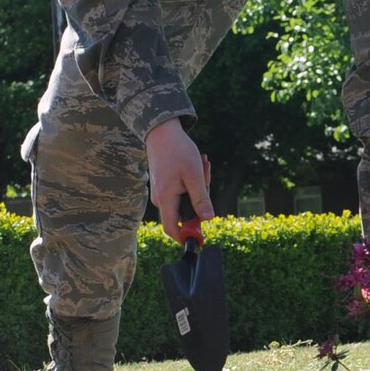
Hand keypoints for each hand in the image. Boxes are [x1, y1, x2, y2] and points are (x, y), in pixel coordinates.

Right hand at [144, 119, 212, 240]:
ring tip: (203, 164)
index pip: (172, 228)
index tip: (201, 238)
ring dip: (201, 185)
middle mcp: (161, 199)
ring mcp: (163, 193)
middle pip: (186, 212)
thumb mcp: (194, 176)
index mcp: (166, 199)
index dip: (186, 236)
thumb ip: (201, 199)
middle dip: (202, 198)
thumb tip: (207, 219)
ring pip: (188, 199)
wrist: (162, 132)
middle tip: (206, 175)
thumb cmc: (178, 151)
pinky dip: (195, 180)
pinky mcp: (167, 186)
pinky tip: (199, 164)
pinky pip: (185, 190)